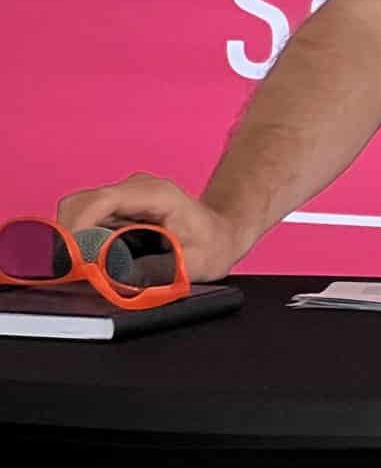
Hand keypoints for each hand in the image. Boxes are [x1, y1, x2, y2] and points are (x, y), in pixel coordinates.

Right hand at [54, 173, 250, 282]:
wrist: (224, 231)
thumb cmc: (214, 245)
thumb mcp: (195, 264)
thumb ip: (157, 271)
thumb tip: (115, 279)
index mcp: (156, 194)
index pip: (101, 201)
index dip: (77, 228)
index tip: (71, 258)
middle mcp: (135, 189)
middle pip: (79, 204)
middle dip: (68, 238)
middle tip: (75, 270)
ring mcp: (124, 196)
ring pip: (76, 212)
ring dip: (73, 241)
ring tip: (87, 268)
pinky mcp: (116, 207)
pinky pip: (84, 220)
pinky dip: (80, 242)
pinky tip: (95, 261)